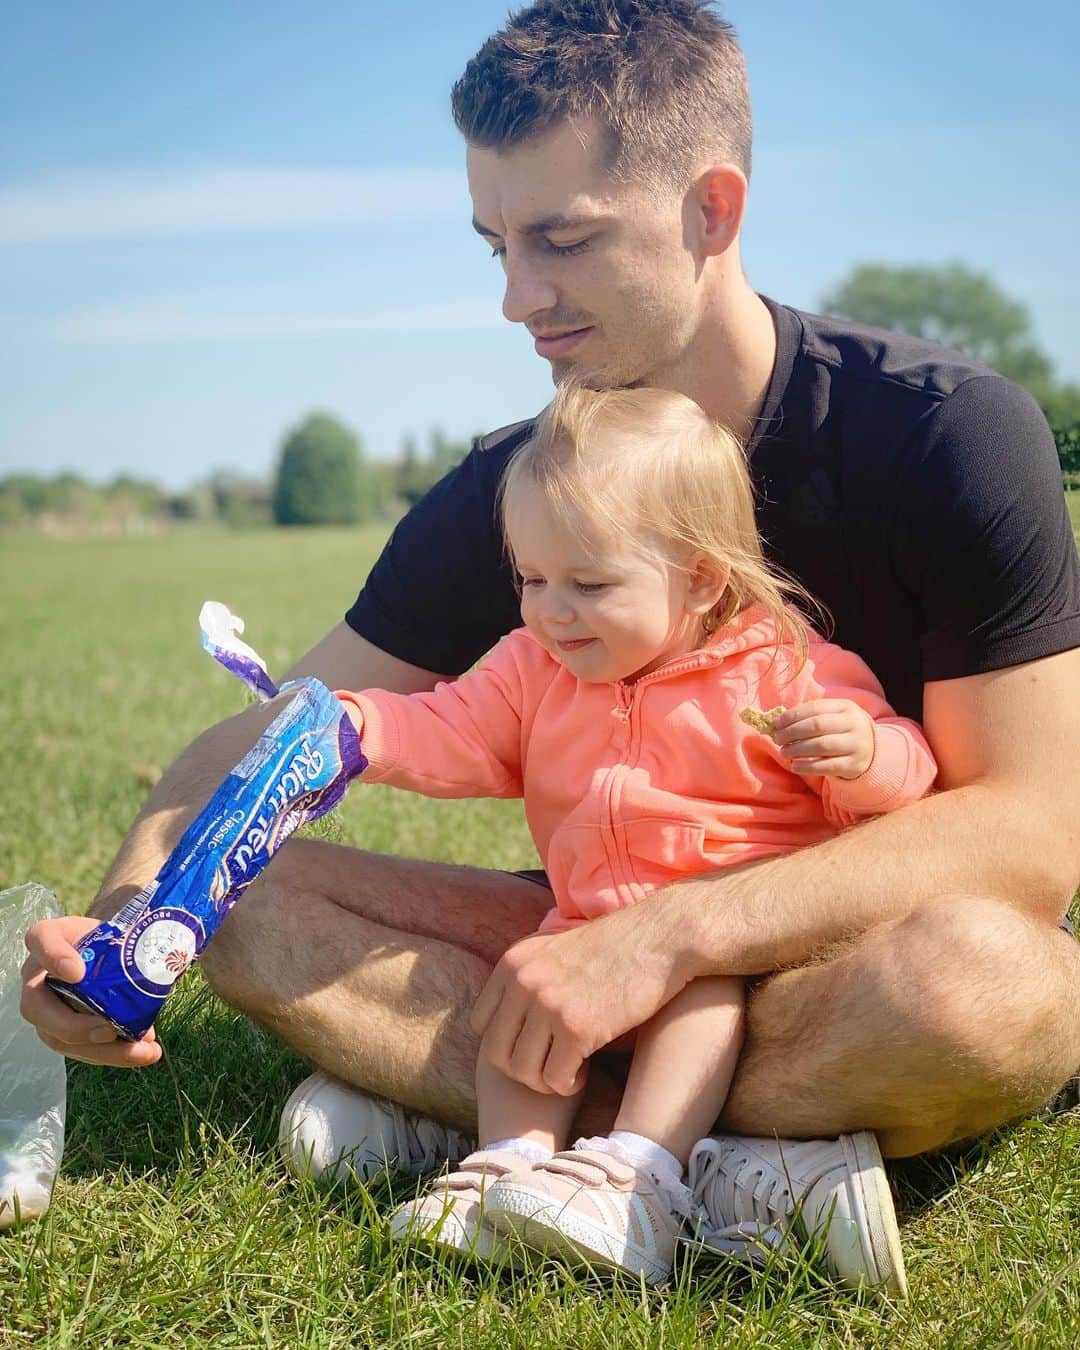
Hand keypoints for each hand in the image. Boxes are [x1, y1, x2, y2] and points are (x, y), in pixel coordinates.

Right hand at [20, 915, 161, 1066]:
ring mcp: (45, 1009)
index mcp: (46, 940)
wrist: (108, 954)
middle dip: (75, 1026)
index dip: (54, 957)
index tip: (77, 972)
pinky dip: (112, 1054)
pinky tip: (142, 1053)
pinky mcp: (62, 1031)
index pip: (41, 940)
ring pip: (59, 1038)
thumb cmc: (110, 938)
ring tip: (141, 1052)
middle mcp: (36, 977)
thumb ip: (132, 939)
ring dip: (101, 1050)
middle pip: (37, 1008)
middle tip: (110, 1031)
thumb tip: (170, 966)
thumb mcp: (117, 927)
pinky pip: (80, 1048)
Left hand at [470, 910, 688, 1096]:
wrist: (660, 938)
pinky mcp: (578, 1027)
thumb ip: (528, 978)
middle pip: (496, 1053)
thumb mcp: (555, 950)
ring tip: (568, 1070)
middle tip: (550, 1066)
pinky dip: (568, 1084)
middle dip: (522, 1070)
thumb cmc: (614, 949)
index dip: (505, 1043)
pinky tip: (584, 1070)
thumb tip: (508, 1018)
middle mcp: (524, 982)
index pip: (480, 1024)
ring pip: (523, 1071)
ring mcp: (549, 1004)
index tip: (533, 1045)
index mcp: (514, 963)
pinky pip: (556, 1078)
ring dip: (545, 1080)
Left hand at [772, 699, 875, 778]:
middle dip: (792, 732)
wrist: (871, 750)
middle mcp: (854, 724)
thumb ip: (808, 717)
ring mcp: (856, 745)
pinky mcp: (854, 765)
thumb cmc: (841, 731)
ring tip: (784, 752)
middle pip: (817, 726)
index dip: (793, 716)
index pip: (815, 708)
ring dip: (797, 749)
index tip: (776, 724)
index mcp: (846, 707)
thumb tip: (777, 723)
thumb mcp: (832, 717)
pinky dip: (807, 766)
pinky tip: (794, 766)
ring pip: (821, 746)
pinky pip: (827, 766)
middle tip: (777, 739)